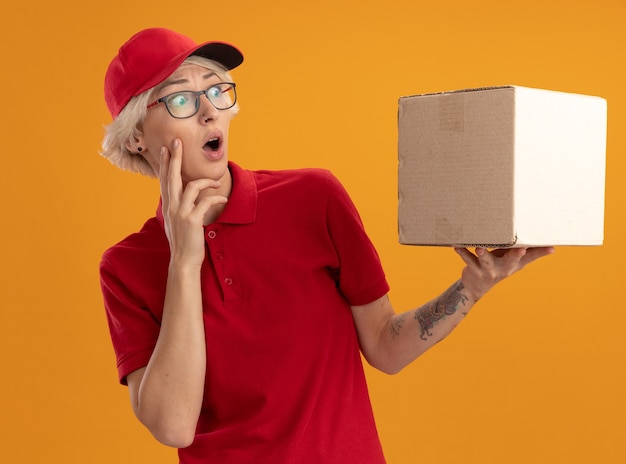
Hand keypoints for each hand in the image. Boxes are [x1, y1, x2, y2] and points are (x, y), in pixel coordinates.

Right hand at [159, 139, 226, 266]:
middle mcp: (172, 207)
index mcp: (168, 206)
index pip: (165, 180)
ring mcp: (181, 213)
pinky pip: (205, 202)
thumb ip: (177, 207)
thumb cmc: (183, 241)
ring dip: (206, 181)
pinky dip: (216, 197)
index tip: (167, 150)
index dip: (166, 164)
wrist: (183, 261)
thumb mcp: (176, 221)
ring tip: (216, 181)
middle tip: (177, 143)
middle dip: (175, 159)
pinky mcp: (192, 220)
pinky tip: (223, 197)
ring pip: (190, 186)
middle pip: (172, 177)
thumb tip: (181, 197)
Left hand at [454, 246, 554, 301]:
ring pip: (486, 260)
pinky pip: (467, 260)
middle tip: (521, 248)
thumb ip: (531, 253)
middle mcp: (503, 268)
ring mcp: (488, 269)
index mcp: (515, 264)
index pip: (530, 258)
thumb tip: (553, 247)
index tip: (550, 248)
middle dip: (516, 254)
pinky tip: (457, 246)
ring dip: (483, 254)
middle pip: (511, 260)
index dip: (539, 253)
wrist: (477, 287)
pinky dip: (462, 253)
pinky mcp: (473, 269)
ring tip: (480, 247)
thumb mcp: (516, 263)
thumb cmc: (499, 267)